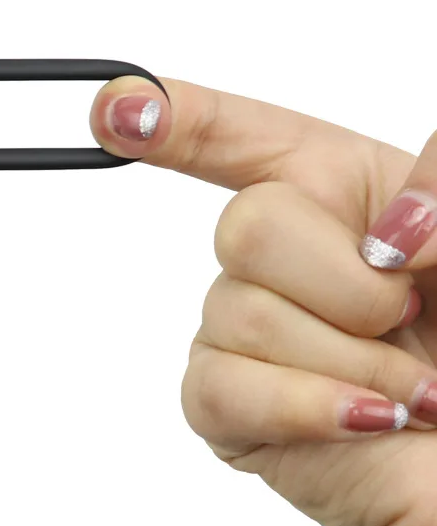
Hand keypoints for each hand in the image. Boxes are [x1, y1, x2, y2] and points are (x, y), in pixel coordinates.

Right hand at [90, 79, 436, 525]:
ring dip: (349, 360)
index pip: (233, 136)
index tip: (119, 106)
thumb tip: (391, 234)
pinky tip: (364, 420)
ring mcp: (241, 330)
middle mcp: (279, 256)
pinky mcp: (225, 407)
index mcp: (333, 195)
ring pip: (239, 311)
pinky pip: (222, 387)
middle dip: (345, 284)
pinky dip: (307, 406)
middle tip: (407, 320)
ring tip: (407, 393)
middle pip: (243, 225)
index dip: (172, 115)